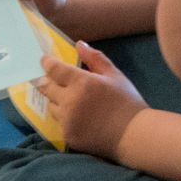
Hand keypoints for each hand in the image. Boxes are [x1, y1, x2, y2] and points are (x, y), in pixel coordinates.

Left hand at [39, 43, 147, 159]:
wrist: (136, 136)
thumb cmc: (128, 103)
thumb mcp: (115, 76)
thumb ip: (95, 58)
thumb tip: (78, 44)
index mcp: (82, 83)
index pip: (54, 69)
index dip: (47, 63)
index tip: (45, 61)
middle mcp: (69, 101)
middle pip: (46, 87)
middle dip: (46, 81)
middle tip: (52, 80)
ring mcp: (67, 120)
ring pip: (51, 106)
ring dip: (56, 101)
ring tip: (70, 100)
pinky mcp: (68, 136)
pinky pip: (59, 123)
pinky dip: (65, 118)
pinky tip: (78, 118)